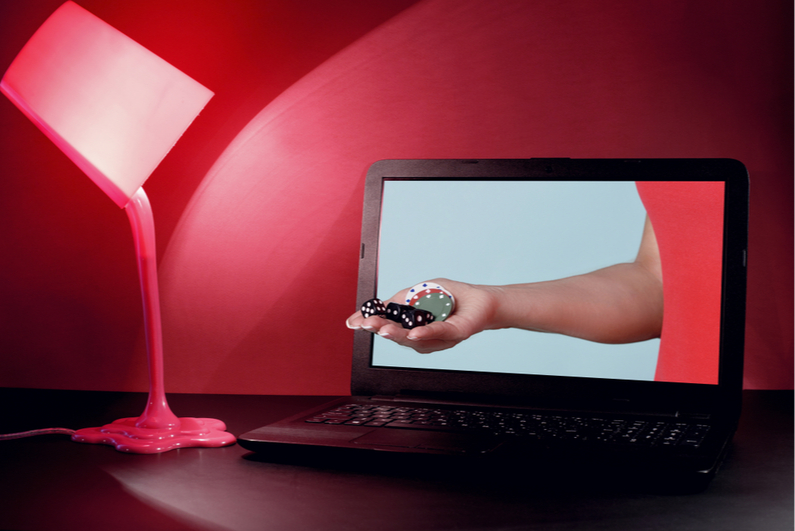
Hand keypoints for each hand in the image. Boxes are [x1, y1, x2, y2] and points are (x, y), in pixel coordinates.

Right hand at [345, 279, 499, 353]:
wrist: (480, 301)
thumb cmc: (451, 297)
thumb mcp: (420, 292)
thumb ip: (401, 300)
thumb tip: (380, 305)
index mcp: (409, 324)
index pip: (384, 324)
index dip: (367, 323)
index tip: (352, 322)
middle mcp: (420, 335)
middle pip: (394, 334)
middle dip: (378, 328)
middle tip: (365, 324)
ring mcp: (435, 338)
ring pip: (411, 337)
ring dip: (396, 332)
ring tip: (381, 327)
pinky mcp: (454, 334)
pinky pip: (437, 334)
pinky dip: (424, 333)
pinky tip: (413, 333)